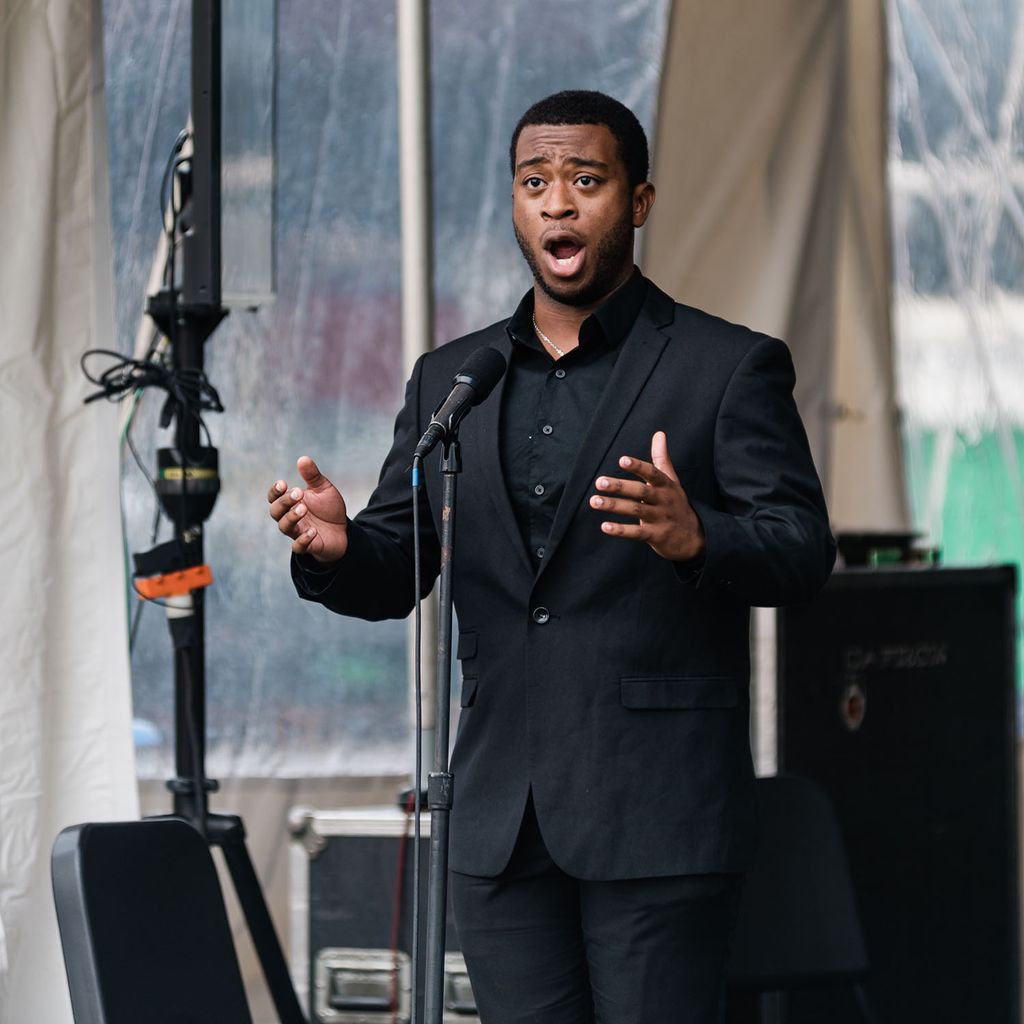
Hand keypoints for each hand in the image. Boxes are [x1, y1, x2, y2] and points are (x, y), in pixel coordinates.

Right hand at [267, 455, 348, 561]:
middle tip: (298, 494)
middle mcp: (290, 518)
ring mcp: (298, 532)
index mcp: (291, 503)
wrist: (344, 531)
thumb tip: (302, 459)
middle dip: (284, 502)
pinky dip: (303, 539)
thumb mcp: (324, 489)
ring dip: (291, 517)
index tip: (283, 483)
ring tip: (303, 508)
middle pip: (275, 512)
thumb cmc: (329, 509)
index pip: (274, 497)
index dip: (275, 491)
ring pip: (284, 527)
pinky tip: (312, 531)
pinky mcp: (308, 546)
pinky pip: (298, 546)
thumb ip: (313, 476)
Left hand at [589, 431, 704, 560]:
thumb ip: (662, 458)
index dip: (638, 467)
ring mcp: (660, 518)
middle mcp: (664, 500)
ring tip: (594, 501)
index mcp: (666, 485)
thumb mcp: (672, 480)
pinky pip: (637, 532)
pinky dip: (621, 530)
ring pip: (636, 510)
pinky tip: (605, 526)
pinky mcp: (656, 536)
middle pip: (640, 491)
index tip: (622, 460)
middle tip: (599, 482)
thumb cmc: (676, 504)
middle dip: (619, 486)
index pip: (653, 473)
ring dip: (614, 505)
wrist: (693, 537)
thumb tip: (659, 433)